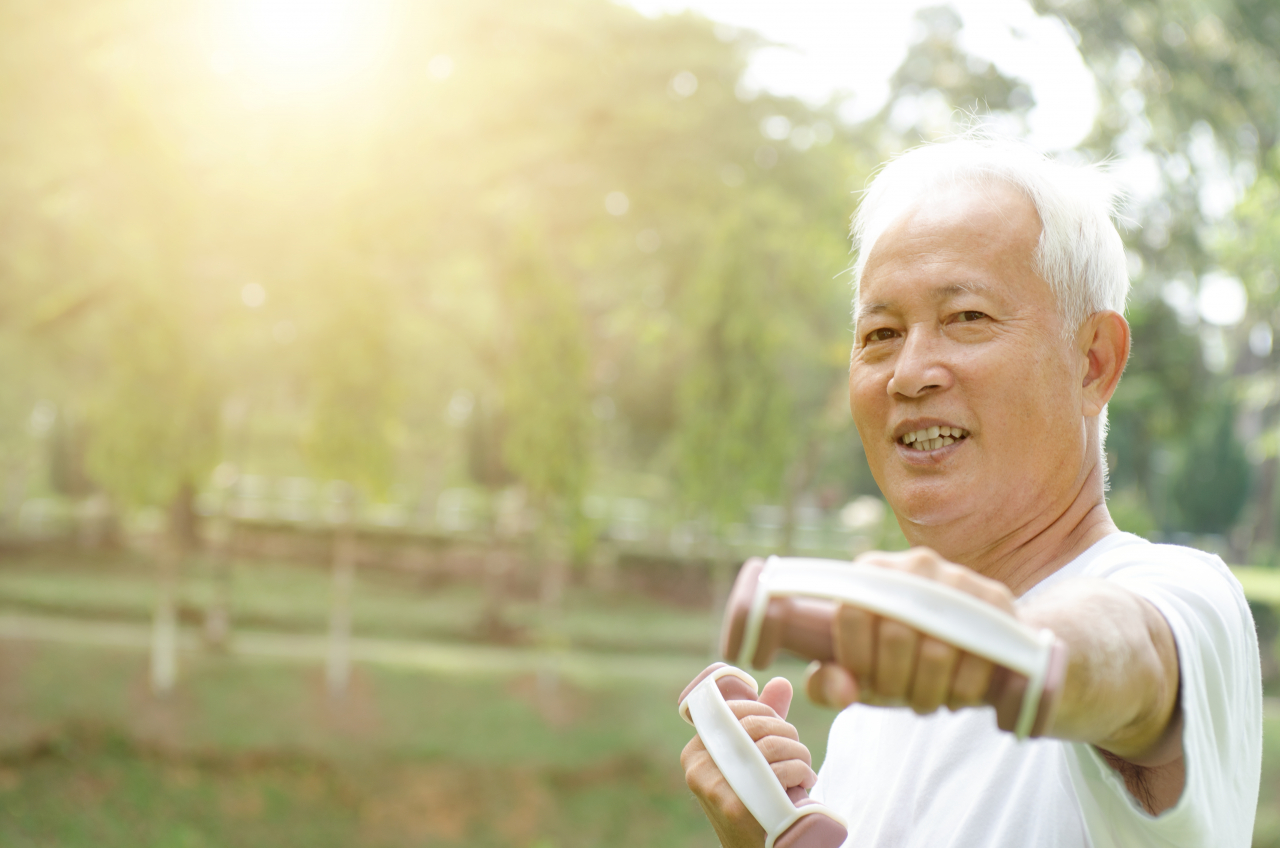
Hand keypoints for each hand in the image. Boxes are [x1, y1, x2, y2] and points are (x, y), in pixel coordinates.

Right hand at [681, 677, 815, 847]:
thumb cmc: (755, 800)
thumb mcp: (752, 759)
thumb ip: (763, 722)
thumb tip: (780, 682)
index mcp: (695, 750)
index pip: (734, 710)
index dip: (766, 712)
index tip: (782, 729)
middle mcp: (697, 767)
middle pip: (756, 727)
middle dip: (788, 734)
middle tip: (799, 754)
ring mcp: (714, 788)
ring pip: (771, 747)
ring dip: (800, 754)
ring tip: (805, 770)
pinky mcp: (735, 807)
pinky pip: (778, 773)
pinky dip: (800, 773)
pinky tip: (805, 783)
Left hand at [805, 547, 1016, 716]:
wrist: (973, 642)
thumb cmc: (901, 660)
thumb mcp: (860, 673)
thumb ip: (829, 685)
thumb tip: (843, 691)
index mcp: (872, 571)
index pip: (852, 614)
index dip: (857, 661)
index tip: (868, 682)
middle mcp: (914, 564)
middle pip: (895, 635)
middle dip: (895, 684)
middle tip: (901, 698)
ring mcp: (958, 578)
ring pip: (936, 651)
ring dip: (928, 693)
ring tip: (926, 699)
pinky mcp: (996, 599)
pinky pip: (977, 659)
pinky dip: (962, 691)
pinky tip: (955, 695)